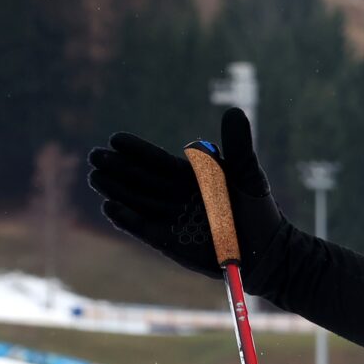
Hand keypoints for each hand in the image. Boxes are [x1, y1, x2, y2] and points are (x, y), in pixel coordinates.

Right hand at [86, 107, 290, 288]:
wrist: (269, 253)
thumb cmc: (259, 211)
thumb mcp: (248, 175)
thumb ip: (238, 147)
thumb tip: (234, 110)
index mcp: (189, 177)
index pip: (157, 161)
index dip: (136, 150)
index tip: (115, 138)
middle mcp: (176, 197)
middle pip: (140, 180)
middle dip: (117, 168)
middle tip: (95, 156)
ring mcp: (172, 220)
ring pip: (138, 202)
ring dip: (116, 190)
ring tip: (96, 178)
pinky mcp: (172, 244)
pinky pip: (145, 230)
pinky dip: (128, 220)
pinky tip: (110, 207)